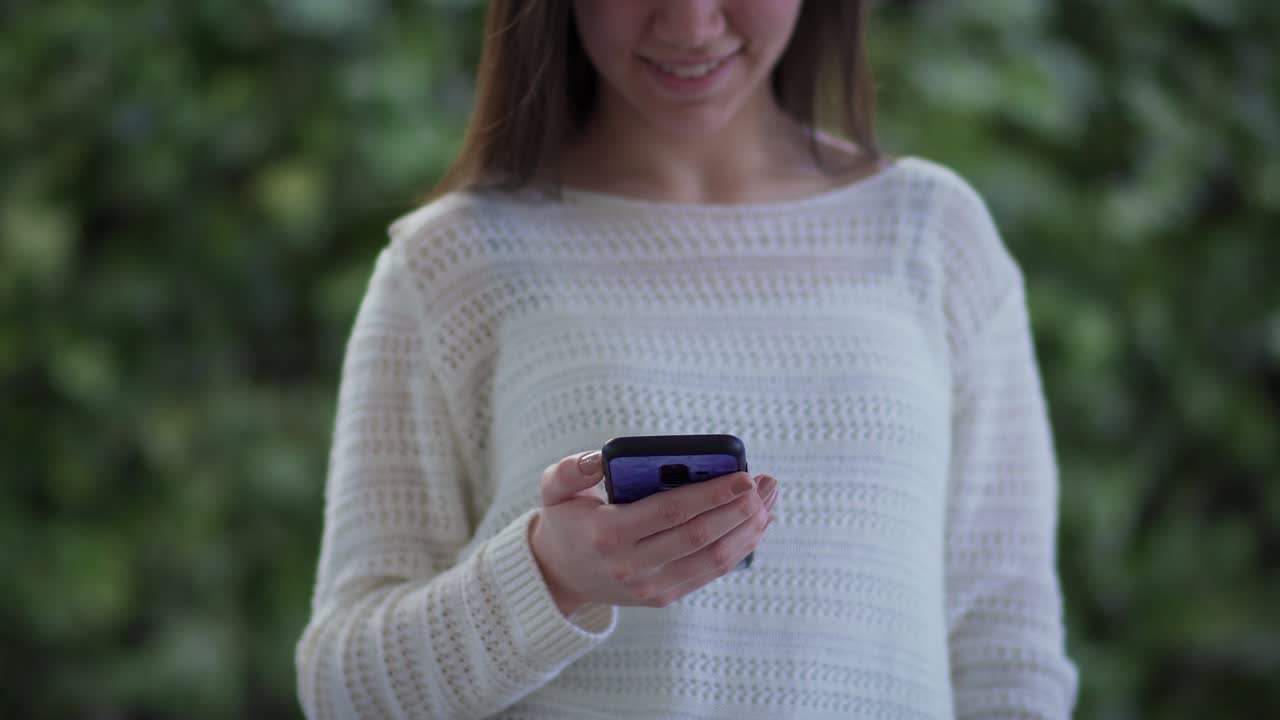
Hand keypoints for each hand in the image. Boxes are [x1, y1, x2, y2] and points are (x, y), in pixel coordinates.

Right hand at [529, 449, 778, 615]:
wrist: (560, 573)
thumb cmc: (567, 519)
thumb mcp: (554, 488)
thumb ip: (572, 468)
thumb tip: (602, 457)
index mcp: (608, 533)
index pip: (671, 512)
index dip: (712, 494)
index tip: (745, 476)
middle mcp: (631, 566)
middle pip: (700, 537)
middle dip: (740, 509)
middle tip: (767, 483)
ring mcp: (651, 586)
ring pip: (713, 559)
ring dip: (748, 529)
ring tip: (769, 500)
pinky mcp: (664, 596)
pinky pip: (710, 571)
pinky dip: (739, 548)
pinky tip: (756, 523)